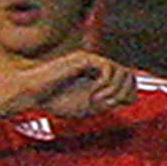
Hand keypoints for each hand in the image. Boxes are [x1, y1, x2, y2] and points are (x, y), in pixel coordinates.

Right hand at [8, 50, 136, 120]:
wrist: (33, 95)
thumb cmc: (55, 101)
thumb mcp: (88, 107)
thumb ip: (109, 102)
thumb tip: (133, 98)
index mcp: (99, 77)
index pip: (127, 80)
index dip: (129, 93)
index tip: (118, 105)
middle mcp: (98, 66)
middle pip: (129, 74)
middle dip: (124, 92)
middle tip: (109, 104)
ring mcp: (92, 61)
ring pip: (121, 71)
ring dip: (113, 91)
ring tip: (97, 101)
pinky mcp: (84, 59)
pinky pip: (108, 68)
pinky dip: (105, 84)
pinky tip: (93, 94)